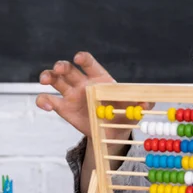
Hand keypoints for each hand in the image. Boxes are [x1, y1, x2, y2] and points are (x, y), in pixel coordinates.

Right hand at [35, 51, 150, 137]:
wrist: (111, 134)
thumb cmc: (123, 116)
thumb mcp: (134, 110)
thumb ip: (141, 105)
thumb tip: (149, 104)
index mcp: (100, 79)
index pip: (90, 63)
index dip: (83, 58)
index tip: (78, 57)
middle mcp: (83, 83)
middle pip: (68, 68)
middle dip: (61, 65)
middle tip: (59, 69)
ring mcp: (71, 94)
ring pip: (54, 79)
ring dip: (47, 76)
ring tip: (45, 80)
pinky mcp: (63, 108)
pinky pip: (48, 100)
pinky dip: (43, 100)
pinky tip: (46, 104)